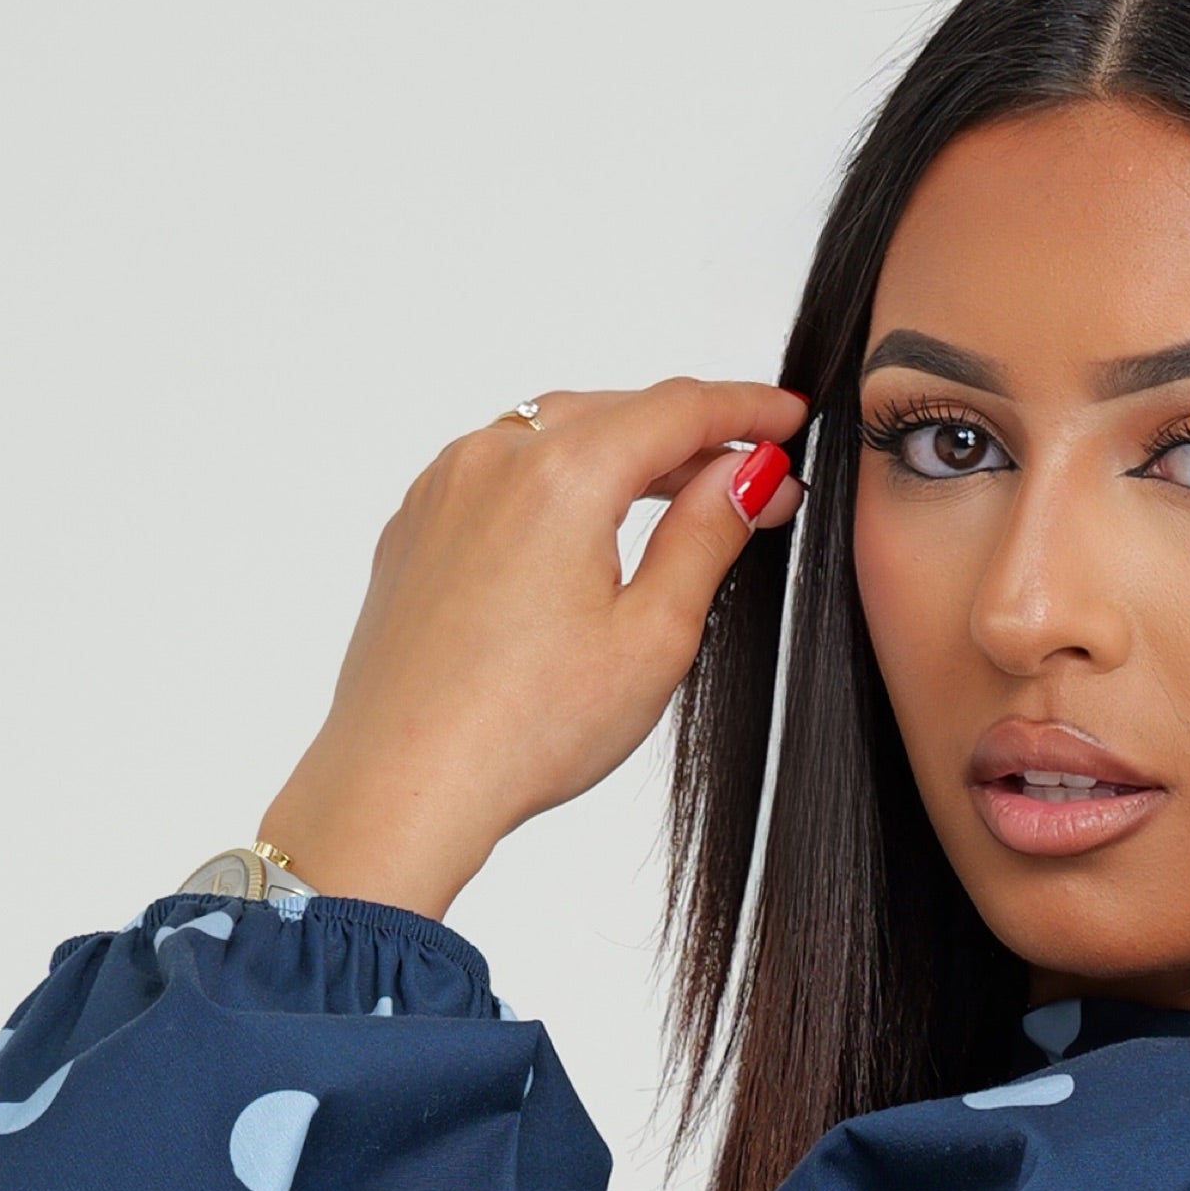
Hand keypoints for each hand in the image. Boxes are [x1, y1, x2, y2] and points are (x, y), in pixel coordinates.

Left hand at [257, 378, 808, 920]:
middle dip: (688, 436)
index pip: (678, 409)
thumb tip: (746, 475)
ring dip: (621, 453)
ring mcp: (444, 488)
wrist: (402, 782)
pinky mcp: (415, 526)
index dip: (745, 408)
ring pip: (552, 435)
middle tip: (750, 479)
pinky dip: (556, 480)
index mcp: (562, 475)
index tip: (787, 418)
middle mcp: (493, 459)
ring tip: (675, 496)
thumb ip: (706, 537)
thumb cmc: (522, 728)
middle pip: (615, 412)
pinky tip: (583, 528)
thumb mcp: (653, 637)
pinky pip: (500, 472)